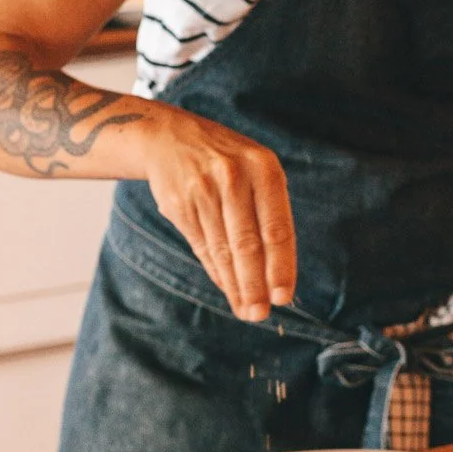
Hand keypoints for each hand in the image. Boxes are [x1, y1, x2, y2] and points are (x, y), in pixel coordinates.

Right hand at [141, 105, 295, 321]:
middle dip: (255, 284)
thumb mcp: (256, 169)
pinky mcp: (179, 205)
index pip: (276, 227)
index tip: (283, 296)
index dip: (280, 266)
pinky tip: (227, 289)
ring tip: (247, 310)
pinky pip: (203, 246)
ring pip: (223, 250)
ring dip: (236, 285)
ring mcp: (203, 191)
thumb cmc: (227, 160)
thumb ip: (269, 211)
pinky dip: (216, 271)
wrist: (169, 137)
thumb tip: (278, 270)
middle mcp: (233, 177)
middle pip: (247, 244)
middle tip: (261, 314)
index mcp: (263, 168)